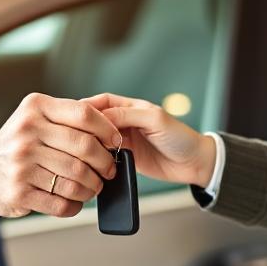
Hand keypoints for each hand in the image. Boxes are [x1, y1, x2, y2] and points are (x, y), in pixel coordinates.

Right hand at [0, 93, 119, 222]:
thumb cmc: (17, 145)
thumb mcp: (35, 118)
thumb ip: (68, 117)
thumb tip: (113, 123)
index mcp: (35, 108)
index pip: (84, 114)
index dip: (108, 130)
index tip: (116, 142)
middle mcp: (26, 132)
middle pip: (85, 148)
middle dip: (105, 163)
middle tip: (109, 171)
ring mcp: (21, 163)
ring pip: (77, 178)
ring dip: (92, 187)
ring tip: (94, 187)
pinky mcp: (19, 192)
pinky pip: (62, 203)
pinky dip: (75, 205)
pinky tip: (75, 201)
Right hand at [82, 93, 215, 186]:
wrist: (193, 164)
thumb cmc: (180, 138)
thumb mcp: (155, 120)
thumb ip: (128, 115)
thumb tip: (100, 117)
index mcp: (131, 107)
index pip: (102, 102)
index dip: (87, 107)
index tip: (74, 116)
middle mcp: (125, 122)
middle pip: (96, 120)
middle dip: (84, 126)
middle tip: (73, 134)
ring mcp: (124, 140)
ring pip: (98, 138)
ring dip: (89, 143)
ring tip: (80, 149)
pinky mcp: (126, 157)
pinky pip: (105, 155)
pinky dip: (97, 157)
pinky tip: (91, 161)